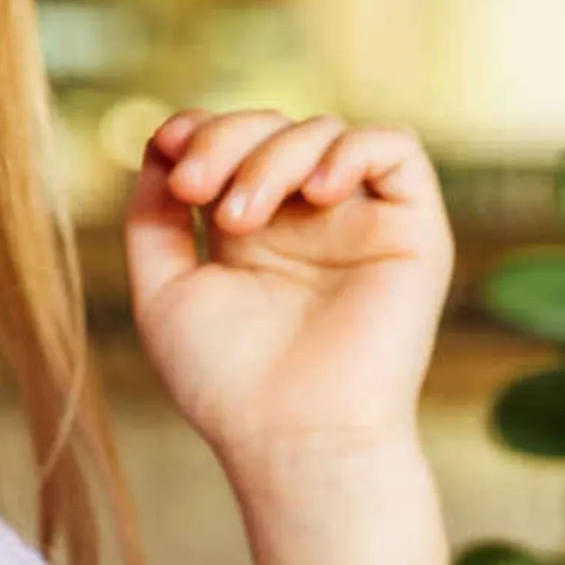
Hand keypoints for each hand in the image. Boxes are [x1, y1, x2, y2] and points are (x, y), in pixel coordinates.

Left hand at [125, 112, 452, 482]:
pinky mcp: (411, 230)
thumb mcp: (164, 292)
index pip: (231, 144)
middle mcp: (307, 221)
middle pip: (271, 128)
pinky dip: (351, 150)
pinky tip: (316, 192)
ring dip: (272, 156)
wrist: (294, 437)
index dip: (199, 128)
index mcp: (252, 231)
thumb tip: (158, 146)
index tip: (167, 147)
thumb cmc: (227, 382)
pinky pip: (397, 148)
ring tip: (241, 218)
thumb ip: (153, 218)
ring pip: (324, 132)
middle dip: (225, 139)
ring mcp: (359, 221)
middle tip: (196, 189)